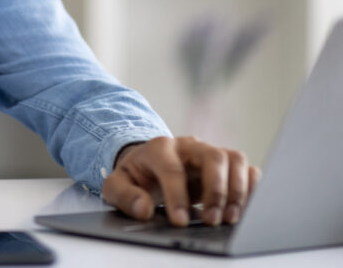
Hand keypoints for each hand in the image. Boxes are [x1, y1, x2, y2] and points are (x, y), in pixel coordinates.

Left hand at [101, 136, 260, 226]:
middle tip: (212, 221)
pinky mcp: (225, 166)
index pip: (172, 168)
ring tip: (230, 218)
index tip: (180, 222)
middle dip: (216, 190)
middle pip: (212, 156)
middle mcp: (188, 146)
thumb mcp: (116, 185)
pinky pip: (247, 168)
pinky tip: (246, 208)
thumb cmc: (135, 176)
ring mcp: (208, 153)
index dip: (177, 195)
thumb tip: (143, 209)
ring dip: (237, 190)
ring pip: (233, 159)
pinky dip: (252, 187)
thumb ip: (124, 196)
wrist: (147, 165)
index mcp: (159, 148)